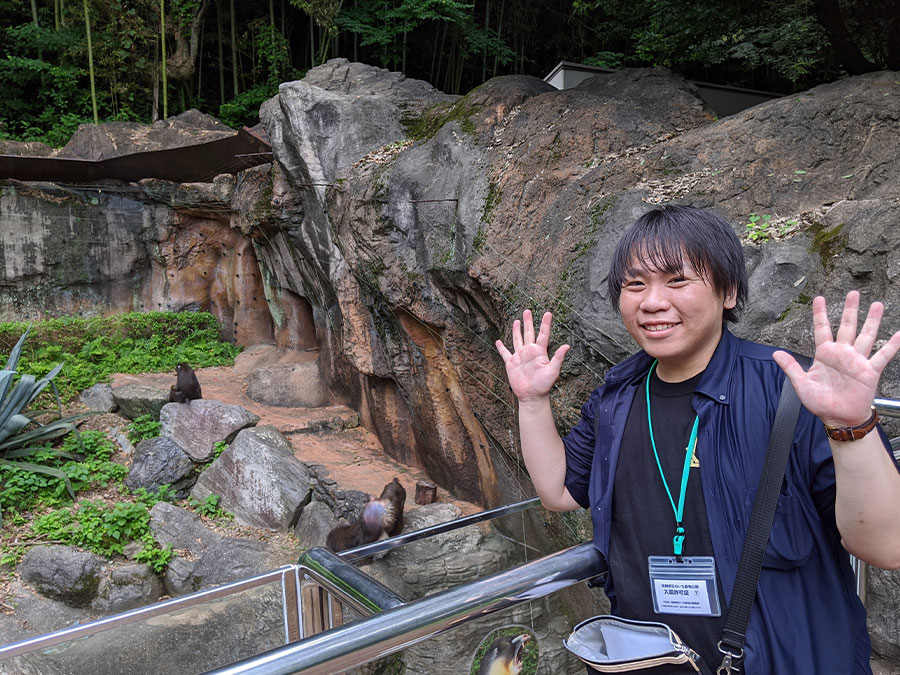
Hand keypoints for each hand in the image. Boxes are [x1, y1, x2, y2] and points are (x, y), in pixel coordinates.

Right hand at [495, 310, 569, 402]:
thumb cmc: (544, 385)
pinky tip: (498, 341)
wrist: (531, 396)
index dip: (545, 324)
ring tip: (516, 321)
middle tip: (527, 311)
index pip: (543, 334)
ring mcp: (520, 357)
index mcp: (540, 352)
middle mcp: (530, 352)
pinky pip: (505, 353)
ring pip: (517, 340)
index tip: (548, 313)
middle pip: (529, 333)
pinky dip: (501, 347)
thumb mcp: (553, 371)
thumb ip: (558, 358)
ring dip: (516, 330)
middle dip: (528, 322)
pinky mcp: (511, 363)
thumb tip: (567, 345)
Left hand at [773, 291, 899, 426]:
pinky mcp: (869, 371)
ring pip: (866, 336)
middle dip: (850, 310)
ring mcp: (857, 361)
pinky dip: (892, 346)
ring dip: (872, 321)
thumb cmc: (820, 402)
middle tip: (854, 293)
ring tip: (877, 305)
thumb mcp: (801, 383)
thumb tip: (775, 354)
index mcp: (825, 354)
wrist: (837, 418)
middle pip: (847, 327)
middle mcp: (842, 354)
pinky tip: (898, 334)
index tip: (819, 298)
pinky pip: (882, 356)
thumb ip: (791, 367)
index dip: (820, 314)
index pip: (822, 329)